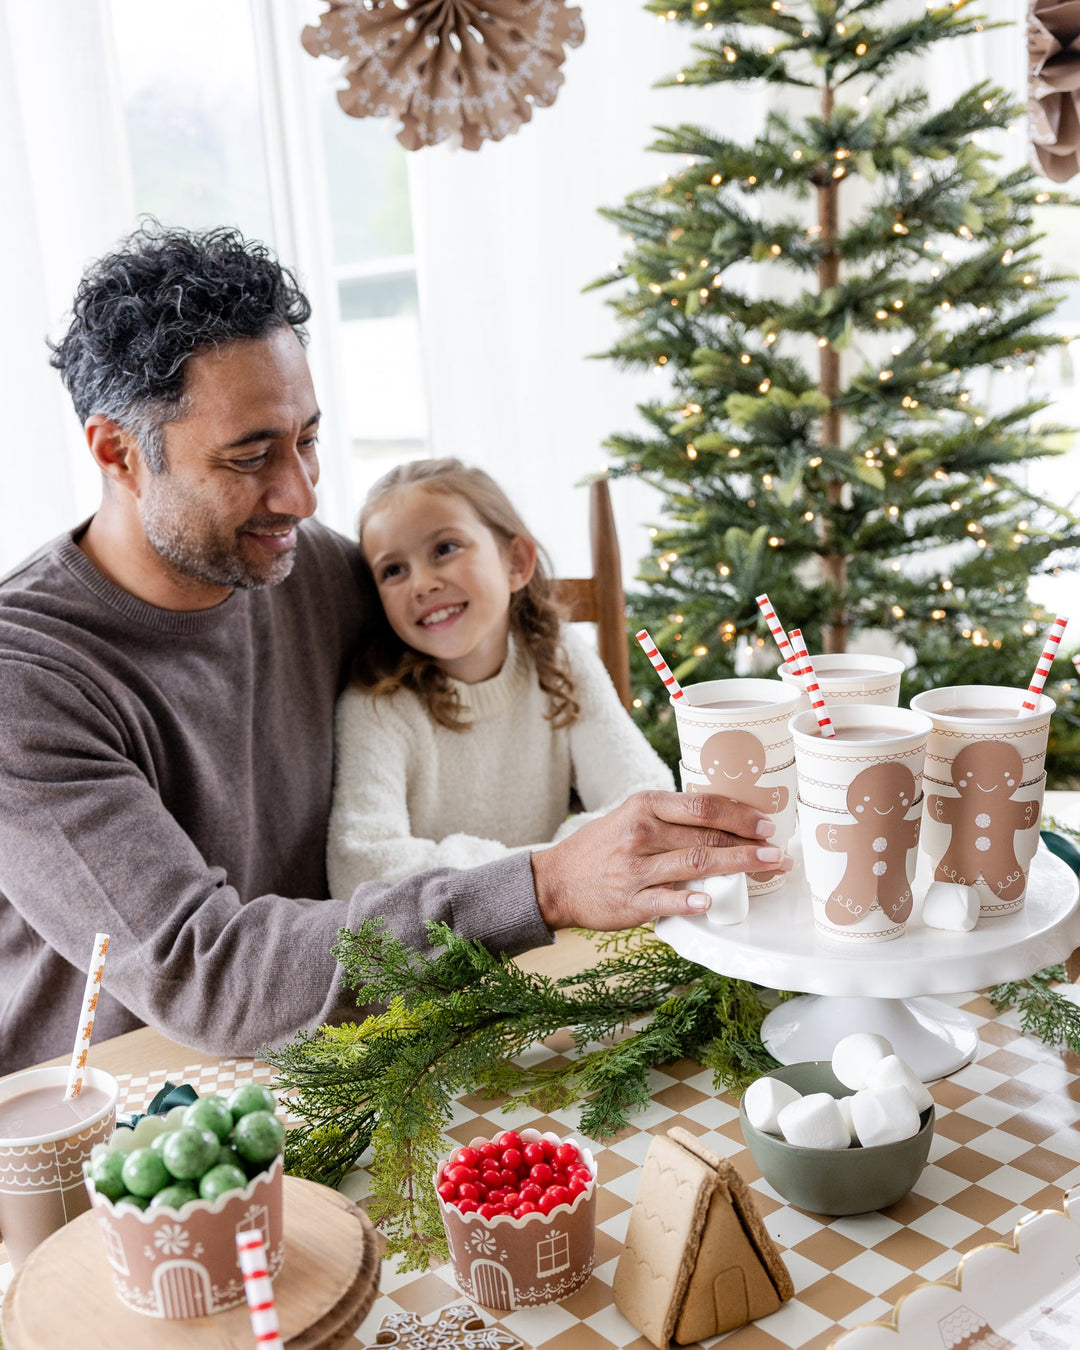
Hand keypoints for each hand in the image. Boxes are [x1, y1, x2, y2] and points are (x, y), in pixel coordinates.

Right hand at [530, 789, 790, 929]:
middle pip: (706, 836)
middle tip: (778, 851)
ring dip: (737, 866)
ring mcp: (634, 868)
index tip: (766, 824)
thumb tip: (723, 818)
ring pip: (695, 864)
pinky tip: (710, 903)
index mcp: (644, 806)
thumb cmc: (601, 847)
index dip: (739, 815)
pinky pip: (666, 900)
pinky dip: (690, 901)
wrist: (556, 880)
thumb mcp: (630, 816)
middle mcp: (640, 833)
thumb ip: (670, 816)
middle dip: (749, 844)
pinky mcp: (629, 901)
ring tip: (766, 868)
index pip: (702, 806)